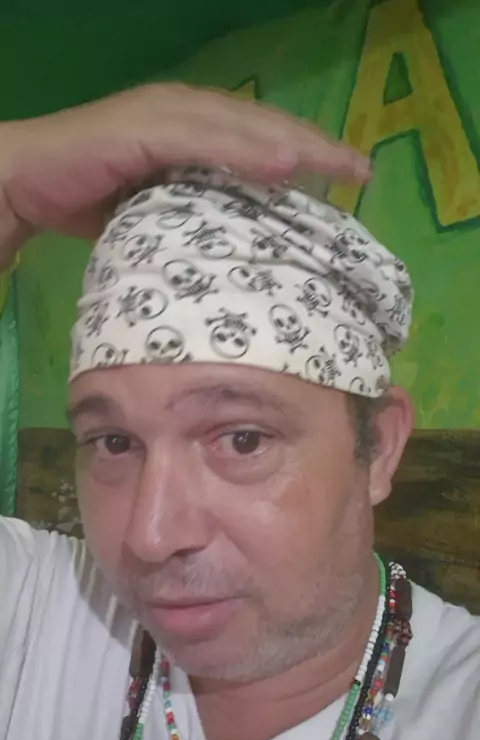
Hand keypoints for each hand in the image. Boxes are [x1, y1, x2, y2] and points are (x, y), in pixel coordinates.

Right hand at [0, 82, 370, 266]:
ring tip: (338, 164)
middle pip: (264, 127)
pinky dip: (244, 151)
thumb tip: (242, 238)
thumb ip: (200, 209)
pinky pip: (204, 139)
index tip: (350, 175)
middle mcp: (187, 111)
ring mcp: (166, 114)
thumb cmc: (91, 199)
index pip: (261, 138)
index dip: (307, 152)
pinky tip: (282, 164)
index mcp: (194, 129)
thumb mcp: (162, 208)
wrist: (28, 184)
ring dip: (293, 145)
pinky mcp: (144, 127)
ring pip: (243, 127)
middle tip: (360, 168)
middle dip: (315, 146)